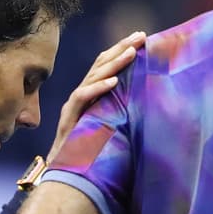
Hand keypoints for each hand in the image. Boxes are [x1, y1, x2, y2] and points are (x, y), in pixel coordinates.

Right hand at [46, 30, 145, 162]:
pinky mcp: (68, 119)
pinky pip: (82, 98)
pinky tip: (114, 81)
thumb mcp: (110, 131)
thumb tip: (150, 108)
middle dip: (121, 48)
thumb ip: (122, 116)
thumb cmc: (88, 157)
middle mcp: (80, 97)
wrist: (62, 177)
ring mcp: (73, 107)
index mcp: (90, 97)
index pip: (105, 67)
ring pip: (92, 77)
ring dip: (114, 63)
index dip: (121, 51)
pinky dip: (97, 88)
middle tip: (141, 36)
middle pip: (99, 65)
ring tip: (132, 52)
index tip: (142, 40)